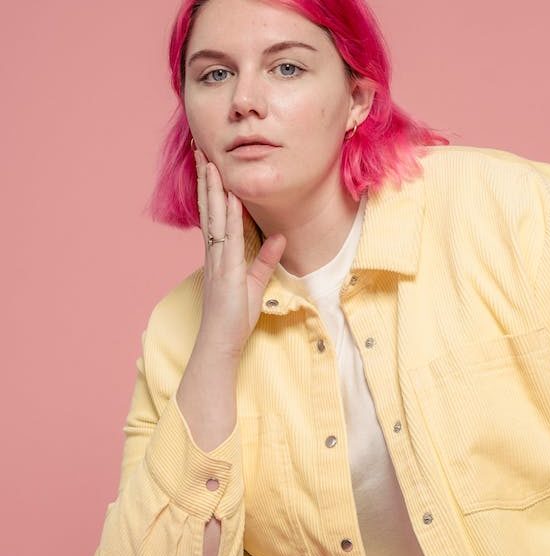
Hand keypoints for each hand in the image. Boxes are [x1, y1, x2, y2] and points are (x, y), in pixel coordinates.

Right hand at [193, 146, 285, 357]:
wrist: (221, 341)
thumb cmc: (235, 317)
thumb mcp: (256, 283)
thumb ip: (265, 260)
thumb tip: (280, 238)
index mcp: (219, 255)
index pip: (215, 216)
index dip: (212, 191)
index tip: (210, 166)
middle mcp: (214, 253)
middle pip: (209, 209)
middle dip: (206, 180)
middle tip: (201, 150)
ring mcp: (217, 261)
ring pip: (214, 218)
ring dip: (213, 190)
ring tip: (210, 163)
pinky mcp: (226, 272)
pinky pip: (228, 240)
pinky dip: (229, 218)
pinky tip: (230, 199)